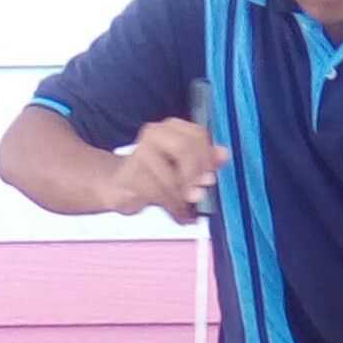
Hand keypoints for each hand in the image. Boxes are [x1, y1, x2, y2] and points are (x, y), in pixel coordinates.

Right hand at [106, 119, 228, 224]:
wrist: (119, 185)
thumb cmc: (155, 175)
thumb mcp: (183, 167)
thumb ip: (204, 160)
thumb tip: (224, 154)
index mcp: (171, 128)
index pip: (198, 135)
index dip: (207, 159)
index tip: (210, 177)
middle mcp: (154, 133)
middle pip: (184, 149)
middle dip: (194, 176)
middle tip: (199, 194)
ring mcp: (139, 152)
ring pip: (170, 177)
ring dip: (182, 199)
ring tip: (186, 211)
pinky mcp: (130, 175)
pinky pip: (158, 193)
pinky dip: (172, 207)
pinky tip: (178, 214)